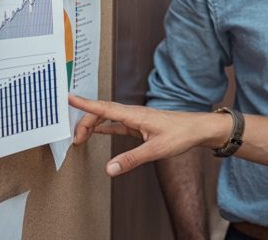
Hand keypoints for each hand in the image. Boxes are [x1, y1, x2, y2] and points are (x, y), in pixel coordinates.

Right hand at [69, 94, 226, 176]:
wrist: (199, 129)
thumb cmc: (182, 134)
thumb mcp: (157, 150)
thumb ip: (132, 159)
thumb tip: (109, 169)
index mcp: (135, 115)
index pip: (105, 108)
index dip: (85, 104)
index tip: (68, 97)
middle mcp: (134, 114)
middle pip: (102, 113)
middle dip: (84, 122)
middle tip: (74, 139)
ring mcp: (136, 119)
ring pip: (108, 118)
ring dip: (93, 125)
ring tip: (79, 138)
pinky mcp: (140, 125)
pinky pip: (117, 124)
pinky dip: (104, 127)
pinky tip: (97, 131)